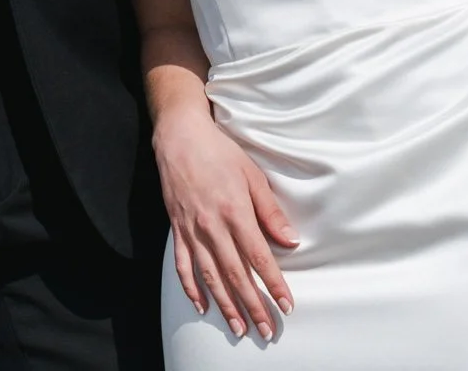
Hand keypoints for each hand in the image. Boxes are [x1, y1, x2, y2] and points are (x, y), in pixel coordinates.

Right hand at [154, 106, 298, 338]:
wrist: (180, 137)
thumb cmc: (220, 152)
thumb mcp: (252, 175)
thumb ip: (270, 211)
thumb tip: (290, 240)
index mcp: (235, 212)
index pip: (259, 258)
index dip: (273, 284)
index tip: (286, 305)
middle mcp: (212, 226)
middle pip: (235, 274)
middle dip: (252, 305)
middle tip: (265, 329)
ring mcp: (192, 229)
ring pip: (210, 276)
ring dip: (225, 305)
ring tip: (238, 327)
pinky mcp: (177, 229)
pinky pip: (182, 265)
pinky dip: (191, 288)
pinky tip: (201, 306)